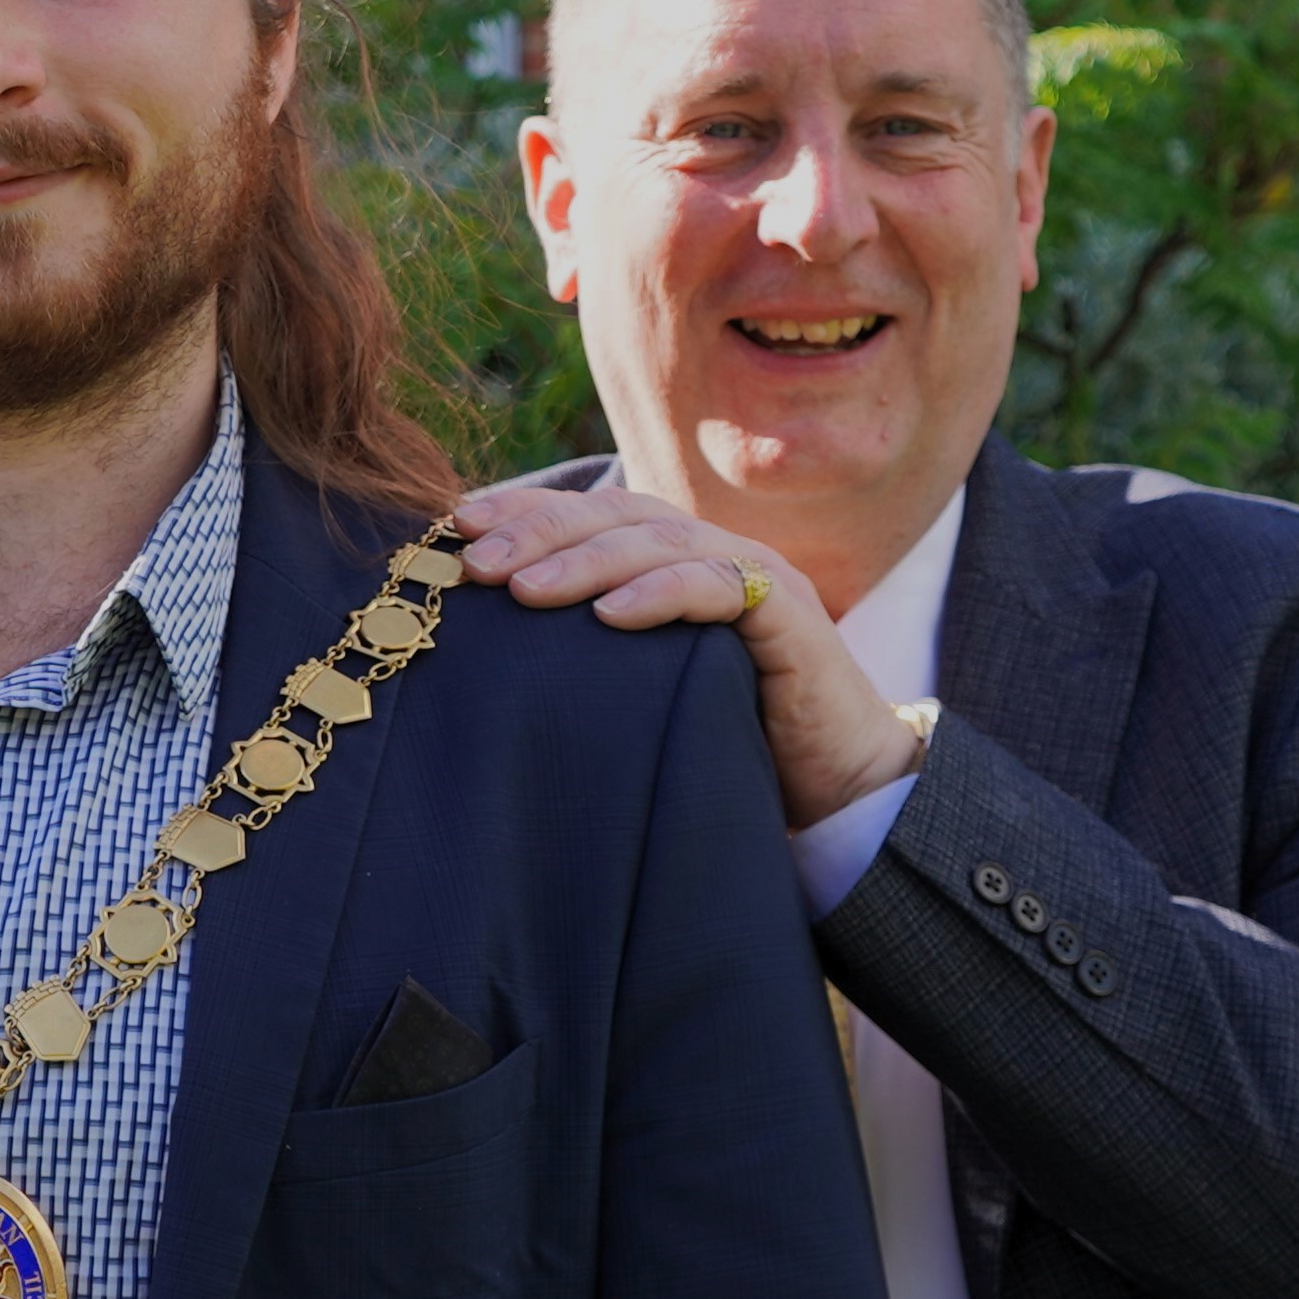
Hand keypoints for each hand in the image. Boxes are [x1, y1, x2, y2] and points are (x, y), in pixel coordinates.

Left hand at [451, 483, 919, 828]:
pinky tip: (609, 614)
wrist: (844, 787)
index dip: (526, 511)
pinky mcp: (791, 619)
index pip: (593, 513)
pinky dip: (661, 593)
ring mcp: (758, 579)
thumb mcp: (644, 689)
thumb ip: (591, 659)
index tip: (455, 526)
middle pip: (618, 516)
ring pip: (662, 543)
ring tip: (522, 588)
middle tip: (474, 559)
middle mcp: (716, 554)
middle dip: (540, 530)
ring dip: (585, 561)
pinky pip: (719, 588)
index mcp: (677, 559)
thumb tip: (489, 661)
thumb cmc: (732, 738)